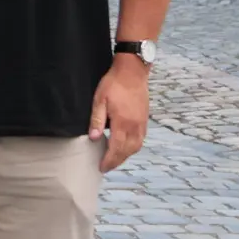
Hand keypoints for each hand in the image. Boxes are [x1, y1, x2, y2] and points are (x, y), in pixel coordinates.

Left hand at [89, 56, 149, 172]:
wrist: (132, 71)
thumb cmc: (113, 84)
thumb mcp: (99, 100)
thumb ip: (97, 120)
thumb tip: (93, 138)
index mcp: (122, 122)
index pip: (116, 148)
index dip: (109, 160)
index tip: (101, 167)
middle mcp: (135, 126)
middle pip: (127, 151)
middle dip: (116, 161)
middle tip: (106, 167)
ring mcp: (142, 123)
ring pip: (136, 147)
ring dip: (125, 156)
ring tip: (114, 159)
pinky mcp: (144, 119)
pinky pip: (140, 139)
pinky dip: (133, 147)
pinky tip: (125, 147)